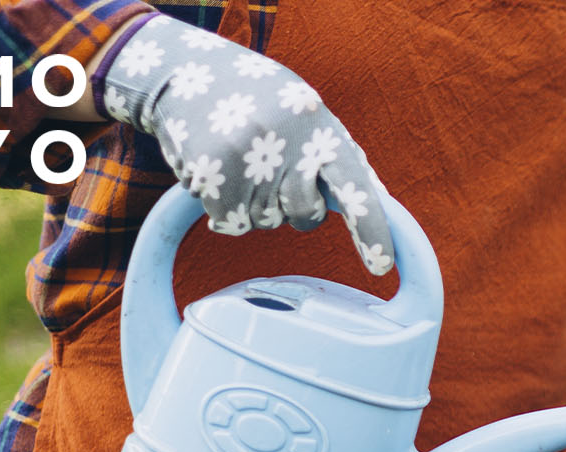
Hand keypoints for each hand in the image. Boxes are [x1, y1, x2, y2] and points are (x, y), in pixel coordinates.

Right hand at [99, 15, 393, 273]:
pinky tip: (218, 170)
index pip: (353, 186)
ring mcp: (244, 159)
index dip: (371, 229)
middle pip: (304, 216)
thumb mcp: (307, 114)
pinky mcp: (208, 175)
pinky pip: (230, 224)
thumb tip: (379, 202)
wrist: (184, 73)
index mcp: (318, 125)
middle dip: (295, 208)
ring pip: (264, 223)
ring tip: (241, 160)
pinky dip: (224, 207)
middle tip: (275, 171)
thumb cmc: (260, 101)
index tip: (381, 265)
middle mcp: (284, 142)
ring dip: (254, 204)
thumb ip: (339, 158)